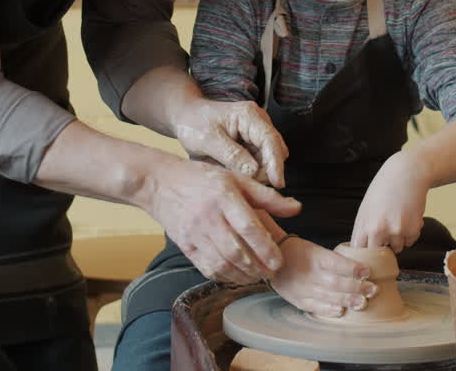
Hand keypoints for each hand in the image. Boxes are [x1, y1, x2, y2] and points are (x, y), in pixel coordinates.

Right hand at [144, 157, 300, 284]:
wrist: (159, 183)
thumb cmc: (201, 179)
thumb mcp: (236, 179)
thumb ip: (267, 197)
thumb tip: (297, 208)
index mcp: (224, 196)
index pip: (249, 228)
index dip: (266, 248)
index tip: (279, 260)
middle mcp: (209, 217)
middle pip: (237, 251)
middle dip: (258, 267)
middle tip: (272, 272)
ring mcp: (195, 233)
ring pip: (222, 264)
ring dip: (243, 275)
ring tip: (257, 276)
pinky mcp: (185, 246)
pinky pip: (207, 268)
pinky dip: (224, 277)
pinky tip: (236, 276)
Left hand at [172, 99, 287, 187]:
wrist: (185, 117)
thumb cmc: (194, 123)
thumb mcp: (208, 139)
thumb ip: (231, 155)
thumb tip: (254, 171)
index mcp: (249, 115)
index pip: (270, 140)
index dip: (275, 163)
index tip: (277, 183)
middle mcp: (258, 123)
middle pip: (275, 152)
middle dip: (265, 170)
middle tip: (243, 181)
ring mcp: (256, 135)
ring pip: (268, 161)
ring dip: (257, 173)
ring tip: (233, 175)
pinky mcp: (252, 146)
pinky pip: (259, 164)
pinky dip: (250, 172)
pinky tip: (234, 173)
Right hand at [269, 237, 376, 317]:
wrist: (271, 259)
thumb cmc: (298, 252)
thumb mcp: (315, 249)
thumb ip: (333, 259)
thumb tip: (358, 268)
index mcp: (315, 257)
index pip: (337, 263)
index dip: (353, 268)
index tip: (367, 271)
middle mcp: (310, 273)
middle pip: (336, 283)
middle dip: (356, 287)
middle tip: (372, 289)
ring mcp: (303, 288)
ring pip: (329, 296)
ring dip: (348, 300)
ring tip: (362, 303)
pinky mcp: (298, 300)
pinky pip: (316, 307)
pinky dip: (329, 310)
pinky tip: (342, 311)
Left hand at [351, 152, 428, 252]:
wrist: (405, 174)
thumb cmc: (384, 188)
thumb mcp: (366, 207)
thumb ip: (363, 228)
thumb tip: (361, 246)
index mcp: (365, 225)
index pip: (360, 250)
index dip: (364, 252)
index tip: (367, 250)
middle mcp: (379, 231)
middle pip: (378, 253)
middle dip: (381, 248)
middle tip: (385, 236)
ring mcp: (397, 231)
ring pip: (397, 248)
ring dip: (398, 240)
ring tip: (397, 220)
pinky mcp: (413, 230)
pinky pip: (410, 241)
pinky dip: (409, 234)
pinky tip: (407, 218)